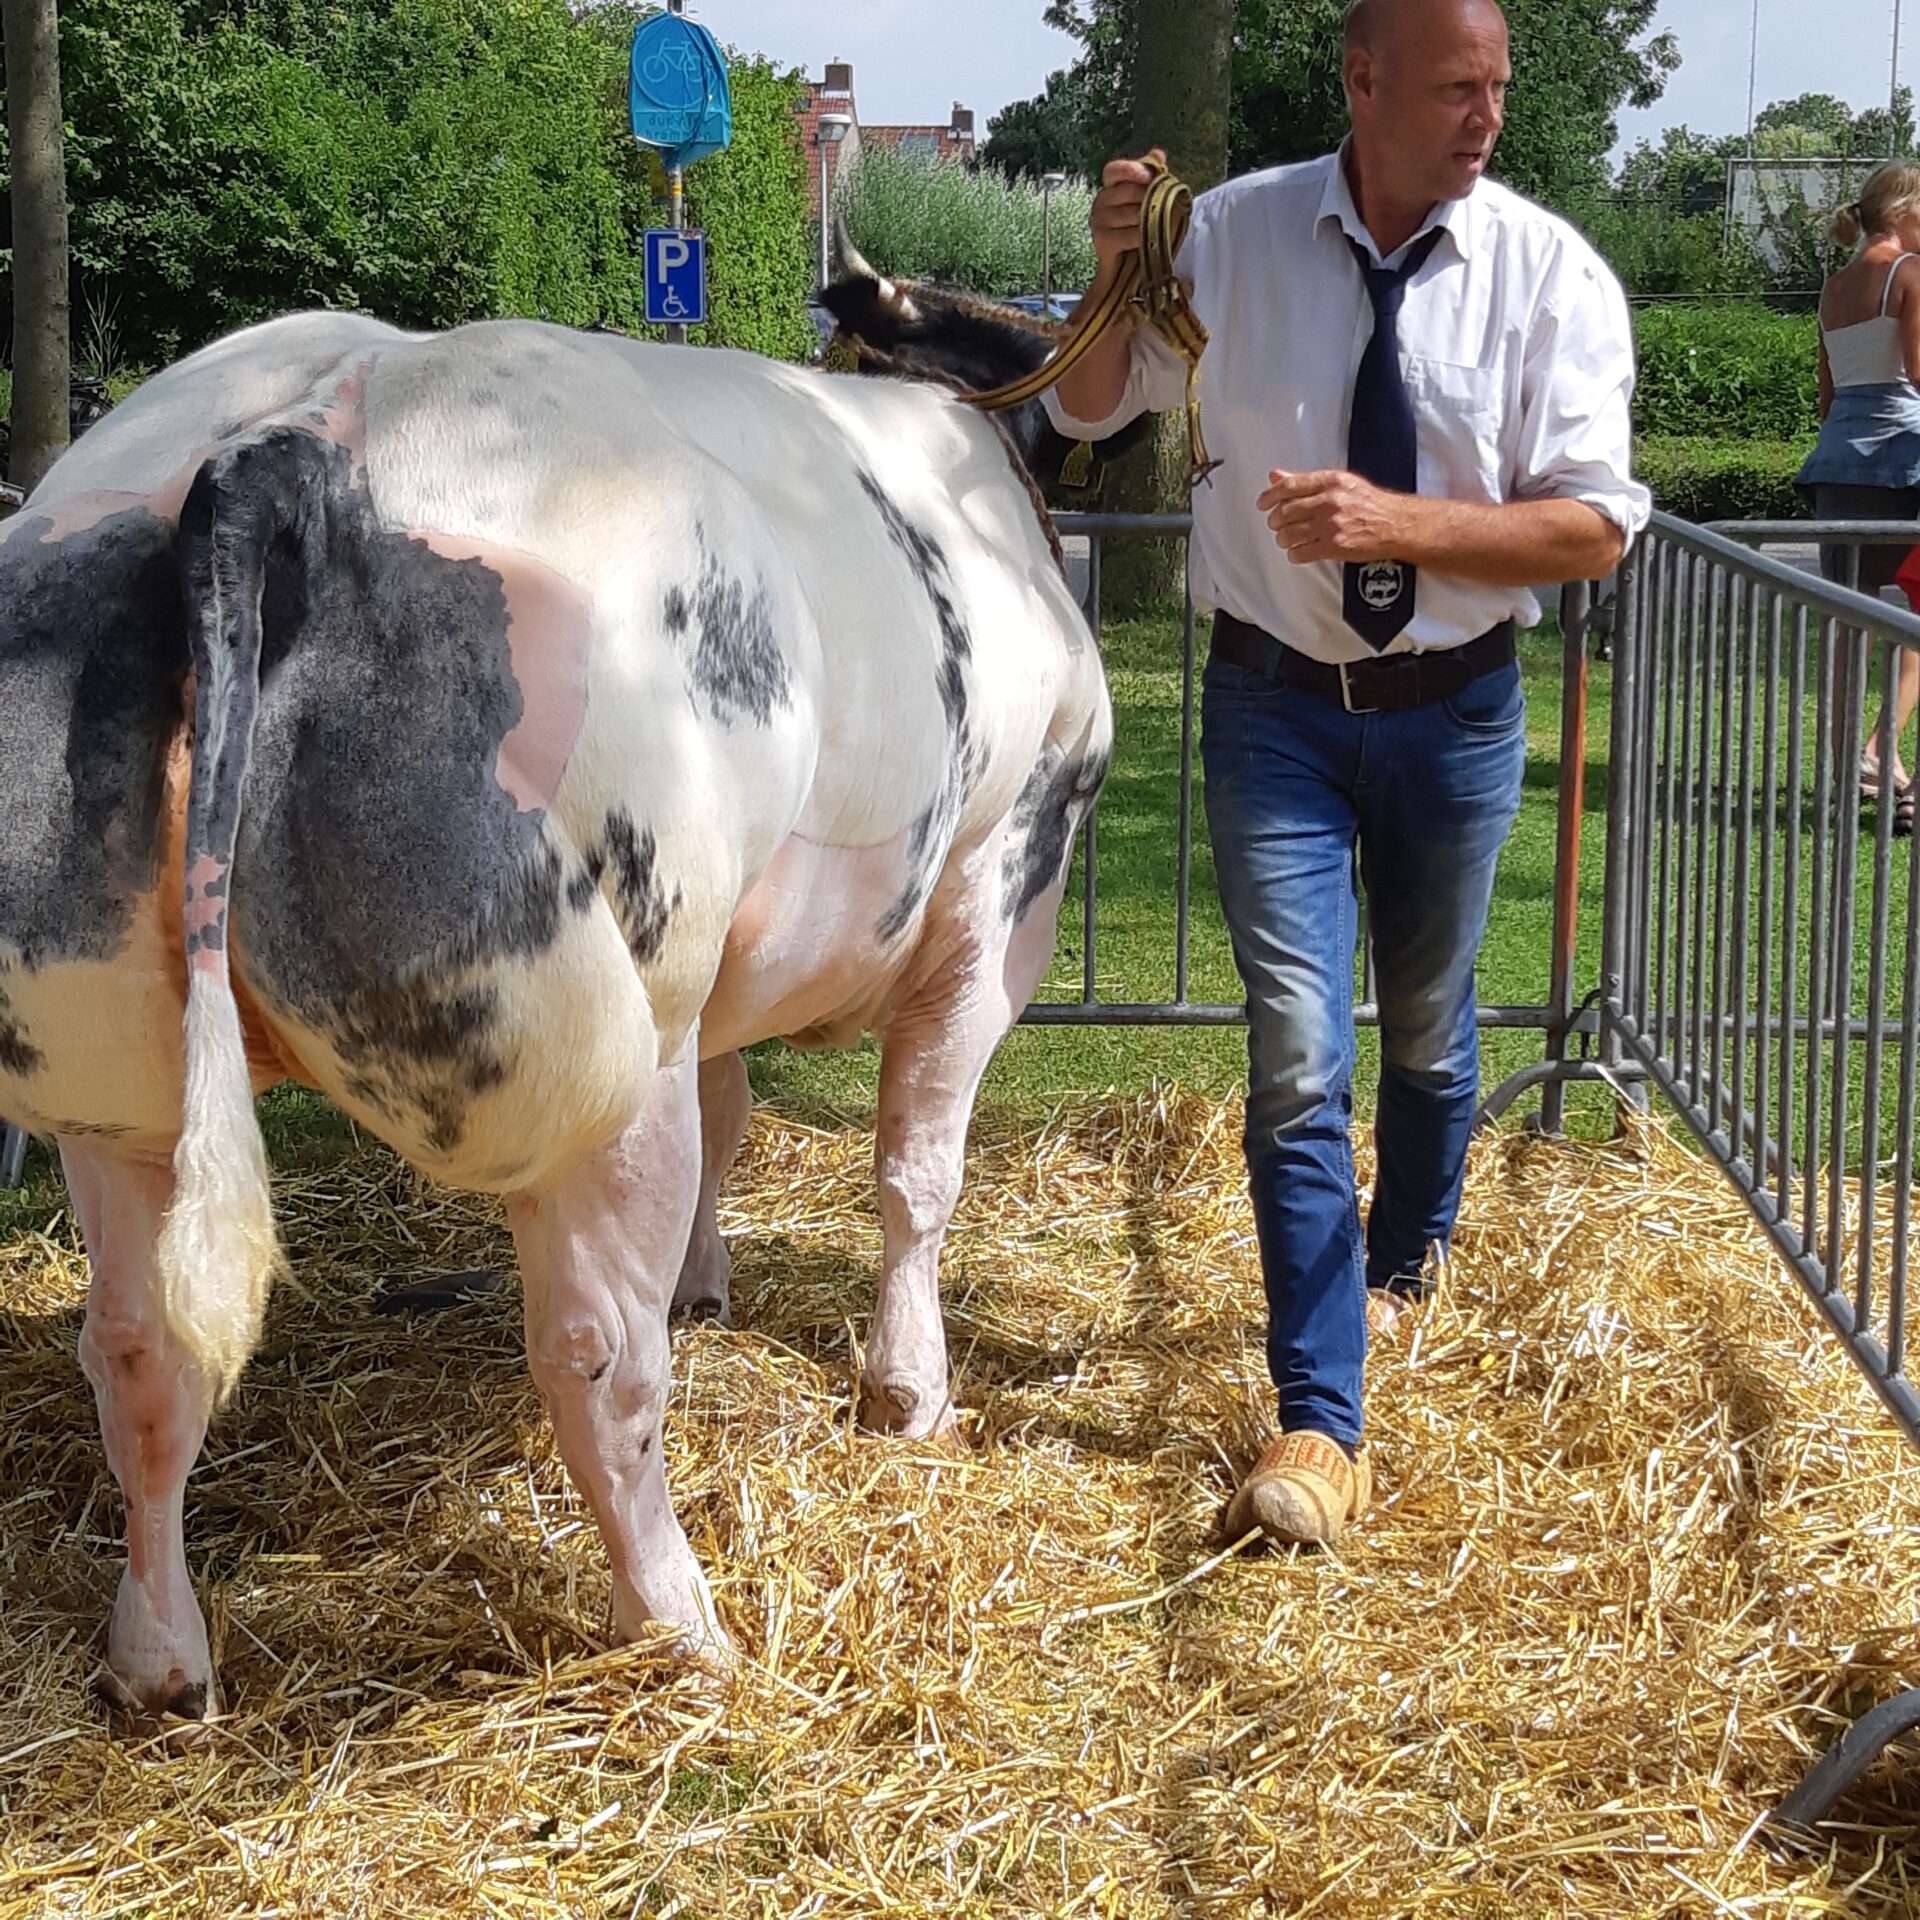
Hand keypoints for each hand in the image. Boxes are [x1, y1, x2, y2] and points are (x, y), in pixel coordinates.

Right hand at [1088, 149, 1166, 277]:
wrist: (1127, 265)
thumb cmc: (1139, 228)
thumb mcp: (1149, 198)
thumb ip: (1152, 175)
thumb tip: (1158, 154)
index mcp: (1110, 186)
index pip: (1113, 170)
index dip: (1130, 169)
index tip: (1148, 175)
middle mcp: (1100, 200)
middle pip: (1127, 191)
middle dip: (1149, 198)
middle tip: (1163, 207)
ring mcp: (1098, 221)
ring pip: (1131, 214)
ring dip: (1148, 220)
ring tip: (1157, 226)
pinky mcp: (1101, 241)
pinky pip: (1127, 235)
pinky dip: (1141, 238)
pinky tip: (1147, 241)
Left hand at [1258, 469, 1415, 565]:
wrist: (1394, 524)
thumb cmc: (1368, 503)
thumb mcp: (1340, 483)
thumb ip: (1306, 481)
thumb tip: (1276, 476)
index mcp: (1331, 481)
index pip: (1289, 486)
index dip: (1270, 496)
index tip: (1263, 503)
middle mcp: (1330, 501)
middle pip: (1284, 511)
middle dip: (1275, 520)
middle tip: (1276, 524)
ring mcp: (1331, 525)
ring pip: (1288, 534)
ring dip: (1283, 538)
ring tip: (1289, 538)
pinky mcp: (1334, 546)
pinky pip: (1300, 553)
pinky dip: (1295, 554)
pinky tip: (1300, 551)